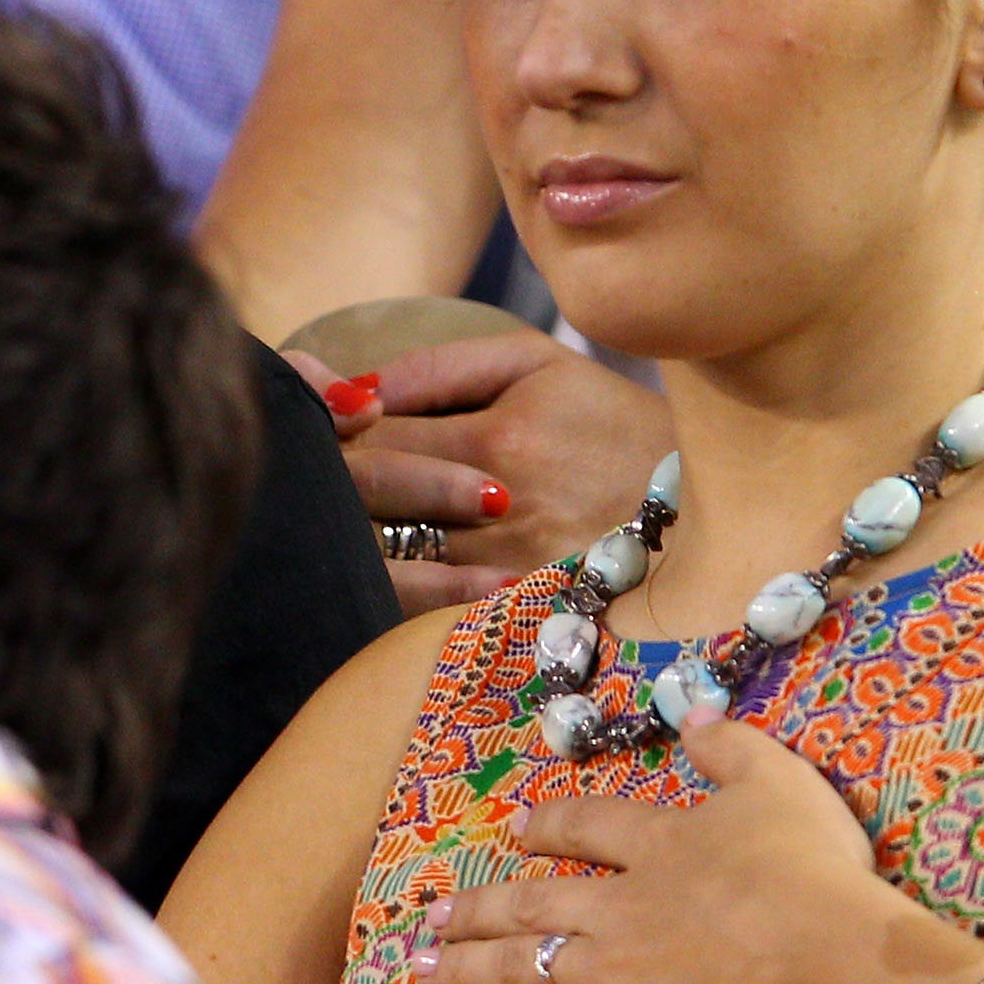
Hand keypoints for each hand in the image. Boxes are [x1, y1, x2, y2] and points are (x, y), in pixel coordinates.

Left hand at [296, 333, 665, 612]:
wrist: (699, 508)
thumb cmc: (608, 421)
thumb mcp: (536, 364)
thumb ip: (440, 367)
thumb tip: (353, 389)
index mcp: (500, 440)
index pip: (375, 440)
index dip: (323, 433)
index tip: (297, 427)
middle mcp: (502, 514)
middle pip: (372, 506)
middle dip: (321, 488)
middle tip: (284, 479)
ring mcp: (510, 576)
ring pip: (392, 564)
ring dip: (344, 546)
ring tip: (306, 531)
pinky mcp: (521, 619)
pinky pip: (429, 613)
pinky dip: (390, 595)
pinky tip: (359, 580)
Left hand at [407, 711, 972, 983]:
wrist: (818, 955)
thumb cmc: (808, 871)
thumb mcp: (778, 782)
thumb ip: (730, 748)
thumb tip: (693, 711)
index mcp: (659, 844)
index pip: (589, 828)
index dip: (550, 828)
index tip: (518, 828)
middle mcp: (619, 904)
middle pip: (533, 901)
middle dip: (481, 906)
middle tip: (434, 913)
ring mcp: (611, 969)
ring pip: (520, 965)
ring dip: (465, 967)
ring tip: (419, 970)